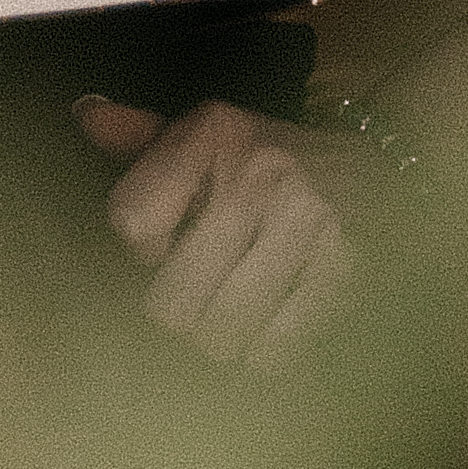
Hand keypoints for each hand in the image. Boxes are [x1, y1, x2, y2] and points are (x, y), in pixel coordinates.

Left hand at [75, 95, 355, 367]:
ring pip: (219, 336)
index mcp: (212, 134)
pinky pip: (274, 350)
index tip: (167, 243)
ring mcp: (304, 225)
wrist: (381, 170)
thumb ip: (142, 135)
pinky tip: (273, 323)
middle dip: (180, 310)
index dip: (143, 250)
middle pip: (171, 302)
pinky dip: (264, 352)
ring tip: (234, 311)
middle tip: (201, 294)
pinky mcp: (342, 272)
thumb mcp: (210, 133)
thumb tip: (86, 116)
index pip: (130, 221)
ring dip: (221, 338)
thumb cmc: (272, 160)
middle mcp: (256, 175)